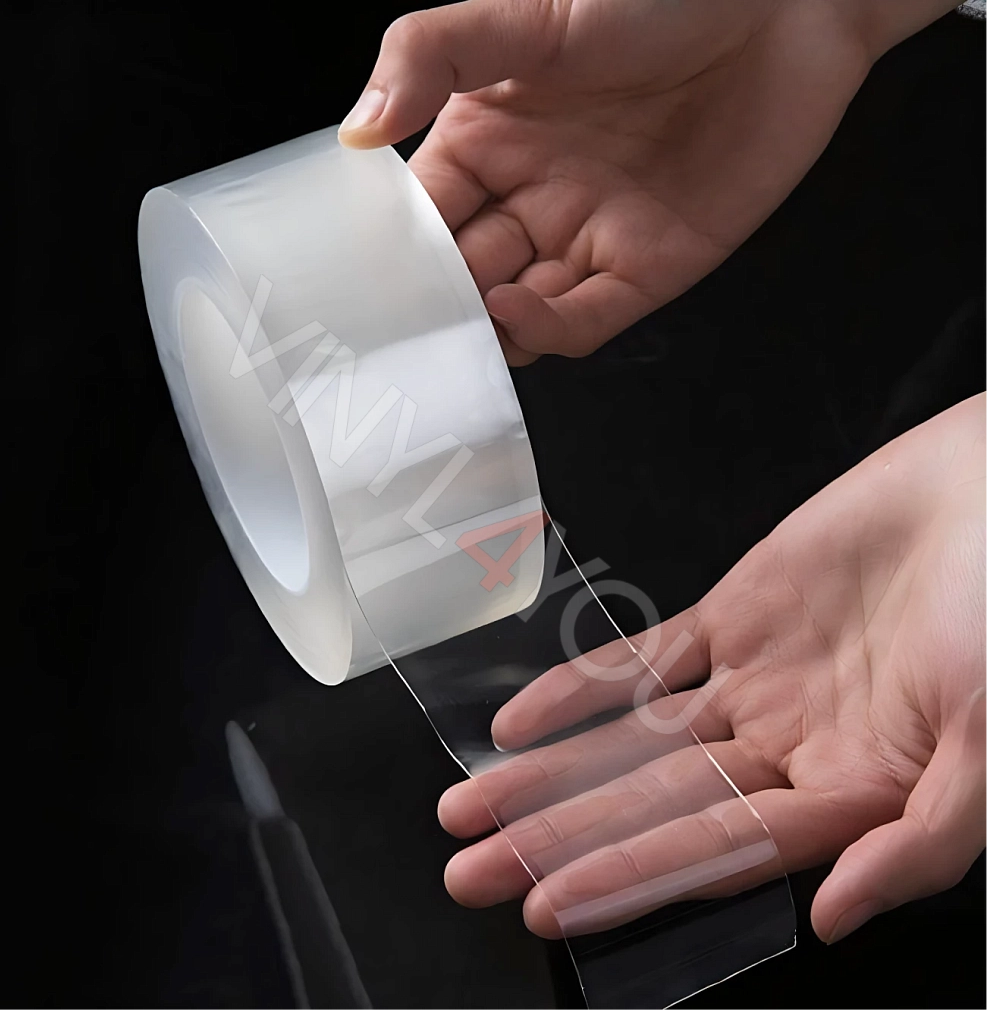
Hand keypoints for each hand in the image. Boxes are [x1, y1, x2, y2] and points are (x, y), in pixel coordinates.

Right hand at [339, 0, 953, 363]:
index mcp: (488, 140)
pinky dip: (545, 328)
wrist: (787, 8)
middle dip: (434, 309)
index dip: (392, 254)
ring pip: (517, 313)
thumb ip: (434, 54)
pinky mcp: (646, 270)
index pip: (420, 217)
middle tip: (401, 334)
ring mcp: (586, 238)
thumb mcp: (527, 13)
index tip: (357, 284)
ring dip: (483, 332)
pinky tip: (513, 316)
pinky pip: (583, 319)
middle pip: (463, 276)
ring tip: (454, 338)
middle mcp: (530, 197)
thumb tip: (358, 127)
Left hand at [437, 393, 986, 941]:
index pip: (715, 852)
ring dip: (551, 774)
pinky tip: (519, 724)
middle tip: (471, 872)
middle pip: (653, 807)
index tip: (548, 906)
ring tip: (470, 808)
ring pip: (631, 742)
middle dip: (560, 841)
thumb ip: (921, 839)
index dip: (631, 879)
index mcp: (850, 794)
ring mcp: (754, 683)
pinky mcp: (732, 617)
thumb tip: (831, 917)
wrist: (986, 487)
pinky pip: (642, 661)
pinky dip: (580, 690)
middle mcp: (789, 748)